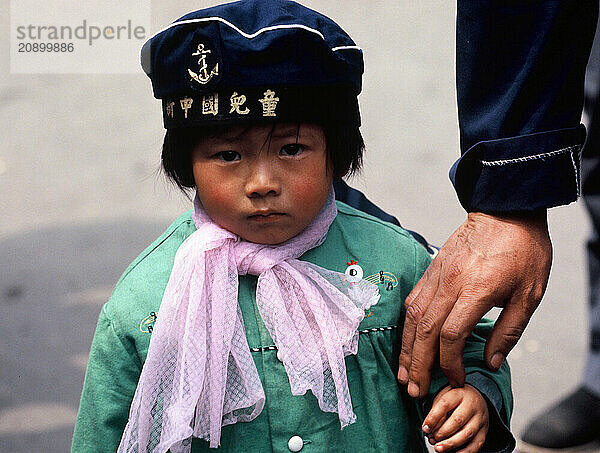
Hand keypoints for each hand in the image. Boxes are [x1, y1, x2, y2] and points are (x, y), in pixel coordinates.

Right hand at [397, 210, 551, 396]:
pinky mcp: (431, 268)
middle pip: (424, 331)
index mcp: (476, 290)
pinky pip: (413, 300)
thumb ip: (509, 331)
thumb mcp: (530, 294)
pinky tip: (407, 340)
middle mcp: (450, 283)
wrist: (505, 210)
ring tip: (403, 372)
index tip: (456, 378)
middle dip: (418, 364)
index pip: (452, 335)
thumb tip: (491, 362)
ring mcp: (436, 275)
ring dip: (406, 348)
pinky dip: (407, 325)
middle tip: (414, 389)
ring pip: (412, 317)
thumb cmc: (523, 250)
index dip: (450, 363)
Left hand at [422, 384, 488, 452]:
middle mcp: (472, 405)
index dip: (433, 418)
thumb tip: (429, 429)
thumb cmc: (456, 398)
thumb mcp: (444, 396)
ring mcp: (480, 419)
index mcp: (459, 393)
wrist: (476, 398)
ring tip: (439, 448)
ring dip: (451, 444)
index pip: (445, 405)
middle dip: (442, 432)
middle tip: (432, 439)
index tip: (425, 428)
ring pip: (467, 434)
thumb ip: (436, 410)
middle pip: (457, 420)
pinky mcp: (484, 431)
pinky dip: (464, 452)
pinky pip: (476, 444)